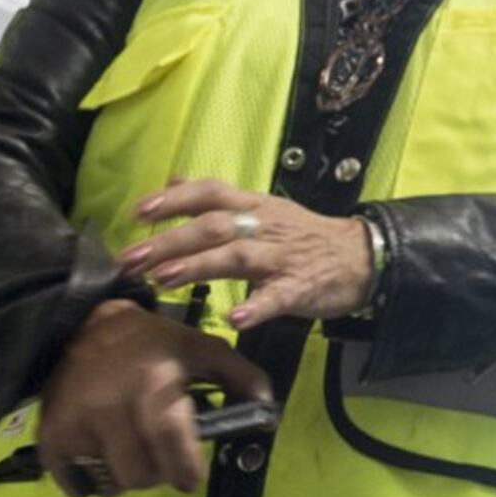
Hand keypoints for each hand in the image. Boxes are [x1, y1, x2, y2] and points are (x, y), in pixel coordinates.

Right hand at [33, 300, 269, 496]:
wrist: (84, 330)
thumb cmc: (153, 343)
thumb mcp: (202, 348)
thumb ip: (240, 376)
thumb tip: (267, 410)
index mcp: (152, 381)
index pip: (169, 435)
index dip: (183, 466)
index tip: (190, 479)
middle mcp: (110, 405)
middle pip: (140, 471)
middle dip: (158, 474)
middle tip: (162, 460)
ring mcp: (76, 424)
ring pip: (111, 481)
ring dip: (128, 477)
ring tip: (135, 451)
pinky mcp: (51, 440)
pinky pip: (77, 485)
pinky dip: (95, 481)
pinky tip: (107, 455)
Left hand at [117, 177, 375, 330]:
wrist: (364, 256)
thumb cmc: (304, 236)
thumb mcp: (263, 208)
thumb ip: (218, 198)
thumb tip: (175, 179)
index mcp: (256, 207)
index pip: (212, 193)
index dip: (176, 199)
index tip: (138, 211)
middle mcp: (266, 227)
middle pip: (216, 226)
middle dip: (171, 240)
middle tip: (131, 259)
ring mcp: (283, 257)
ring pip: (239, 256)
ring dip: (200, 266)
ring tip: (164, 278)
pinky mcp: (300, 287)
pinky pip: (277, 297)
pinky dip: (255, 307)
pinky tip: (234, 318)